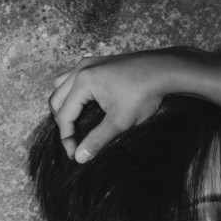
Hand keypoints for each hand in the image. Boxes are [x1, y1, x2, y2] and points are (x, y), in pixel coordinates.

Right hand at [47, 48, 196, 163]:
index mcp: (83, 81)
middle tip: (75, 143)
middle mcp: (81, 69)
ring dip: (65, 107)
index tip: (75, 154)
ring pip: (62, 87)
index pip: (64, 115)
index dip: (67, 138)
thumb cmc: (144, 94)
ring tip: (77, 126)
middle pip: (57, 100)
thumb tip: (79, 157)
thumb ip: (97, 140)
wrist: (163, 71)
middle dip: (63, 123)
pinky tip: (86, 108)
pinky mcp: (97, 63)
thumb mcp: (120, 122)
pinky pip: (74, 78)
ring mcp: (88, 63)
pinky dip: (73, 95)